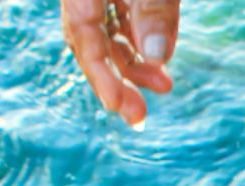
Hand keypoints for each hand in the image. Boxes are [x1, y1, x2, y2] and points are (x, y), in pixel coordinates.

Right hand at [62, 0, 177, 126]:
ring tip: (163, 86)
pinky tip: (158, 63)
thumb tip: (156, 56)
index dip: (98, 71)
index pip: (81, 30)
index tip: (116, 106)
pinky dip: (139, 42)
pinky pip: (120, 18)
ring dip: (133, 63)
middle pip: (90, 37)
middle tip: (138, 117)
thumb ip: (153, 10)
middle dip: (115, 79)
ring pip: (107, 31)